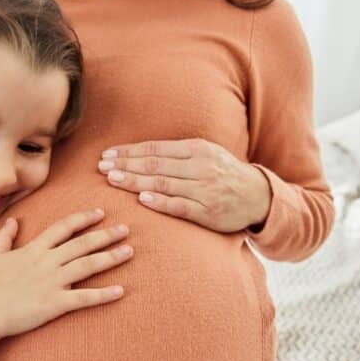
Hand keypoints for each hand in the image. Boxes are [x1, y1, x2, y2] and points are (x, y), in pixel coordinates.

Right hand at [0, 209, 130, 338]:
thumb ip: (5, 236)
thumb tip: (13, 220)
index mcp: (34, 249)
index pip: (63, 228)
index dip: (83, 219)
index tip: (100, 213)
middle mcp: (47, 262)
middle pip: (82, 244)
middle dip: (105, 235)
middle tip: (125, 229)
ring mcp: (52, 282)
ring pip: (87, 265)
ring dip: (110, 257)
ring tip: (129, 251)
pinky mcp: (55, 303)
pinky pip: (84, 298)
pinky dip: (103, 295)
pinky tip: (121, 291)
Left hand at [97, 138, 270, 232]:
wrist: (258, 195)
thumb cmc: (223, 173)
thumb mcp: (204, 154)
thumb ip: (176, 153)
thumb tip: (138, 153)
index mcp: (197, 149)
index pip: (155, 148)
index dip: (129, 152)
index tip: (107, 155)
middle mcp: (200, 166)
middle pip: (155, 164)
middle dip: (125, 165)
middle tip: (101, 167)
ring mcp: (204, 189)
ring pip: (163, 183)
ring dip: (135, 181)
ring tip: (112, 179)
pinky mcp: (207, 211)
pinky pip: (180, 206)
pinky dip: (160, 202)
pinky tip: (142, 199)